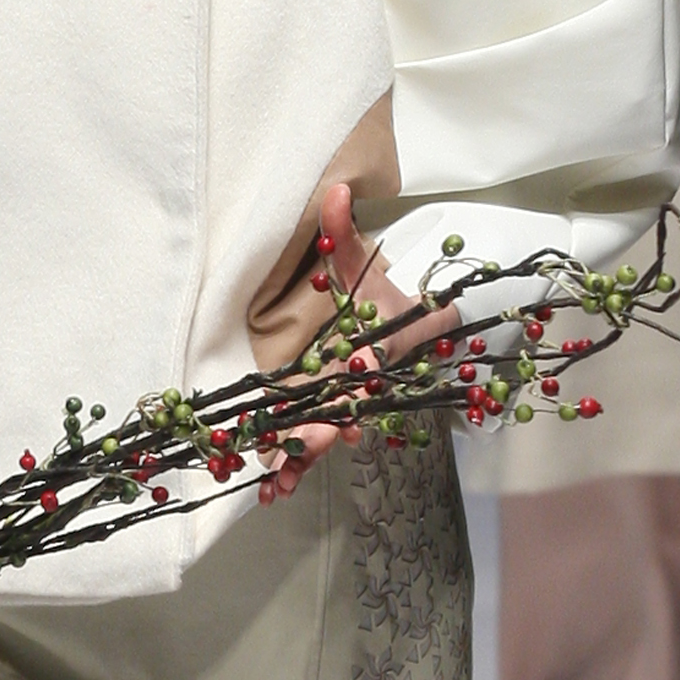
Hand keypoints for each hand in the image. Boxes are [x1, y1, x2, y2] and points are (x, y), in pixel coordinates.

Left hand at [257, 180, 449, 500]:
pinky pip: (316, 445)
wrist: (406, 323)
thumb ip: (345, 231)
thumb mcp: (362, 260)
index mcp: (373, 351)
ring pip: (328, 437)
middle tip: (297, 454)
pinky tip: (273, 490)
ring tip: (277, 488)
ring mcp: (350, 405)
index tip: (335, 412)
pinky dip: (298, 467)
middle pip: (342, 414)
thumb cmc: (383, 294)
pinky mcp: (334, 417)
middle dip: (321, 435)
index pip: (363, 373)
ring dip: (305, 462)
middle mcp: (363, 384)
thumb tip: (335, 189)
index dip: (349, 392)